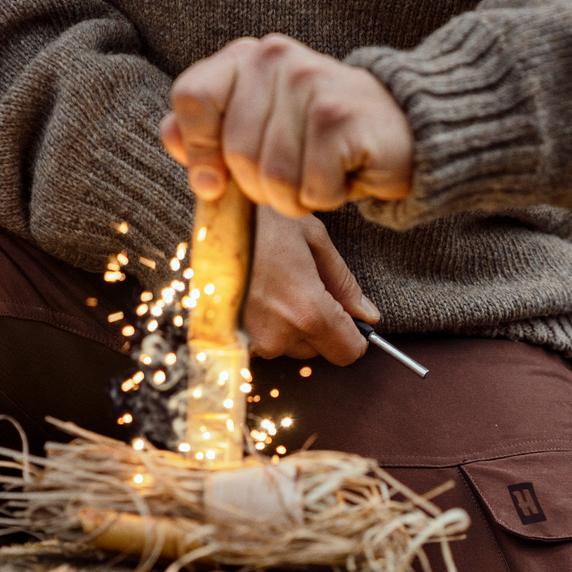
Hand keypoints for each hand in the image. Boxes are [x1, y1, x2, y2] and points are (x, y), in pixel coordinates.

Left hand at [162, 34, 413, 216]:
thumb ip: (211, 131)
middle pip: (234, 154)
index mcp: (247, 57)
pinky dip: (327, 199)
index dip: (198, 150)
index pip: (192, 98)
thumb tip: (170, 137)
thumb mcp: (262, 128)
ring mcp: (308, 84)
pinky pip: (309, 190)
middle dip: (261, 188)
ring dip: (296, 198)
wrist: (408, 129)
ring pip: (271, 179)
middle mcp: (275, 59)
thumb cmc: (326, 137)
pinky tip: (346, 174)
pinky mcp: (339, 119)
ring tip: (321, 174)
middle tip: (296, 175)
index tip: (213, 183)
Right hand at [244, 207, 377, 364]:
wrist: (203, 218)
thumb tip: (367, 316)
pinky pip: (262, 340)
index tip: (350, 318)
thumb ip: (344, 283)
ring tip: (273, 280)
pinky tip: (256, 290)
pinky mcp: (229, 338)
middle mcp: (278, 336)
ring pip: (288, 345)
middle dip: (318, 323)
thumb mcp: (313, 238)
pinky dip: (266, 322)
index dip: (355, 336)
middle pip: (318, 349)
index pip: (348, 352)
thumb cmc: (258, 218)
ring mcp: (250, 340)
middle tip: (301, 281)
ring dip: (290, 322)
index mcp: (307, 311)